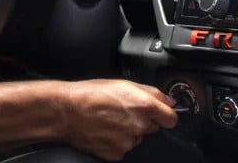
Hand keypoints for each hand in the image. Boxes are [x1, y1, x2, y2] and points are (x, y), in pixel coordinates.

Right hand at [59, 79, 177, 160]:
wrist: (65, 112)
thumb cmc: (91, 94)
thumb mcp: (125, 83)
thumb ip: (153, 92)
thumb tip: (169, 101)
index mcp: (144, 106)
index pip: (172, 119)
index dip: (167, 116)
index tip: (163, 115)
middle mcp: (139, 125)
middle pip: (153, 128)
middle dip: (144, 121)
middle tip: (125, 112)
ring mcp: (128, 142)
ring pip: (138, 138)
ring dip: (130, 131)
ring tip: (111, 120)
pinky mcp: (116, 154)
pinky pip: (124, 148)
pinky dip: (117, 141)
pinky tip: (106, 131)